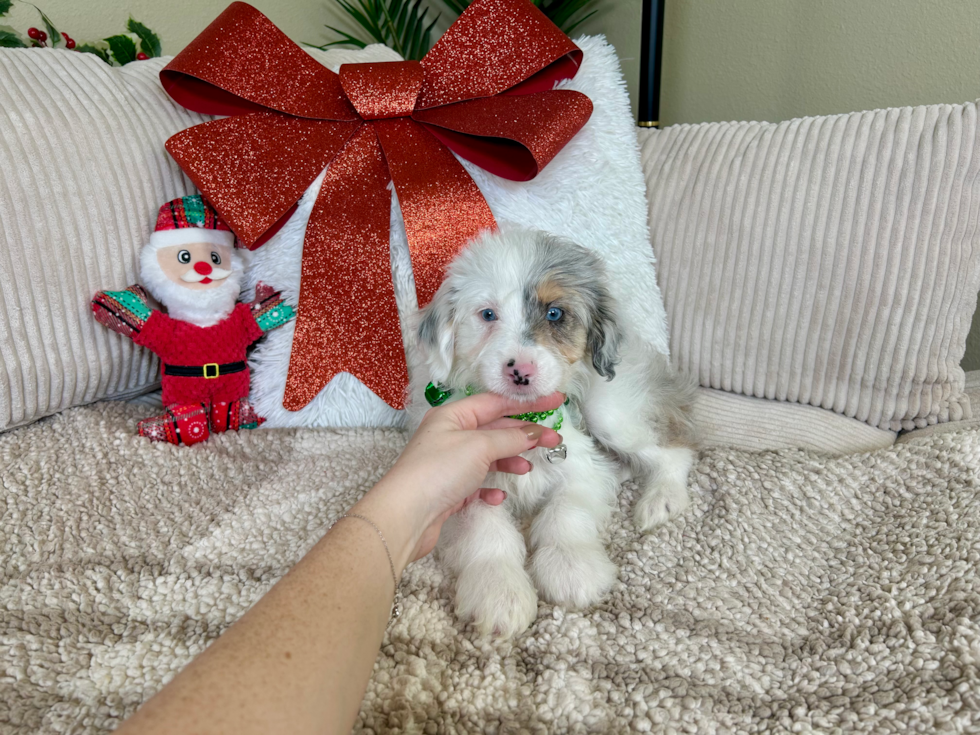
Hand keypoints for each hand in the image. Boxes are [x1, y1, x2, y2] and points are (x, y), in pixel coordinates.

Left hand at [354, 392, 563, 568]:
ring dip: (509, 461)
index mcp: (453, 417)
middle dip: (523, 435)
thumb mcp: (479, 447)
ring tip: (526, 469)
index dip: (527, 403)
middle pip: (494, 429)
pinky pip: (476, 484)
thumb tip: (534, 432)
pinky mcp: (448, 491)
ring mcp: (448, 464)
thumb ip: (510, 438)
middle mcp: (449, 436)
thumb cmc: (439, 471)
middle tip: (554, 441)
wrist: (406, 516)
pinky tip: (498, 496)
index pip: (496, 403)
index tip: (556, 402)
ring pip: (487, 457)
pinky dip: (490, 489)